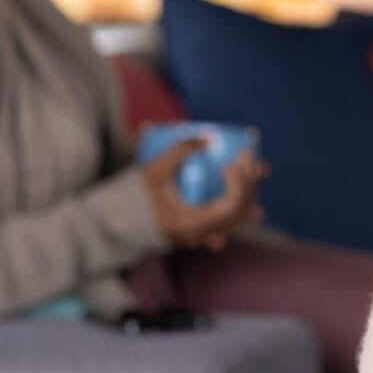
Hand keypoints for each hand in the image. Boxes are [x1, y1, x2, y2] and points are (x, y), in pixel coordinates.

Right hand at [139, 139, 267, 251]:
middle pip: (238, 212)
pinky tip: (248, 192)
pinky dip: (238, 205)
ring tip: (258, 171)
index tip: (233, 162)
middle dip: (249, 183)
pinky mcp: (196, 234)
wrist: (114, 223)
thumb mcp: (154, 170)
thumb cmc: (132, 197)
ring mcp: (198, 238)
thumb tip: (210, 135)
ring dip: (249, 194)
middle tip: (250, 159)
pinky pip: (225, 222)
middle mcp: (198, 236)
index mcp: (190, 224)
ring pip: (235, 219)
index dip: (239, 183)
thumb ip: (181, 150)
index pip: (230, 206)